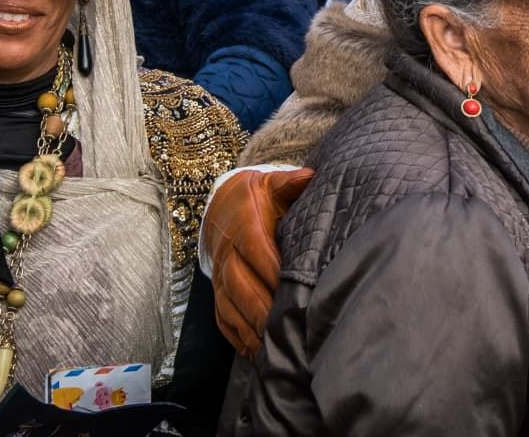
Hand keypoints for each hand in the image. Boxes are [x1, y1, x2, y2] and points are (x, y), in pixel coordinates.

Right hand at [206, 167, 313, 357]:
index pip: (256, 250)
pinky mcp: (219, 295)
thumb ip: (289, 182)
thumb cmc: (257, 198)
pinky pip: (224, 319)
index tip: (290, 286)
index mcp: (243, 226)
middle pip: (241, 285)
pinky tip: (255, 352)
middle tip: (282, 328)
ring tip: (272, 347)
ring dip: (249, 328)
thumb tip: (309, 176)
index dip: (271, 269)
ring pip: (231, 307)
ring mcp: (221, 278)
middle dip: (260, 308)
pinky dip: (237, 337)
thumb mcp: (271, 183)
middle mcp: (228, 254)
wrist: (223, 208)